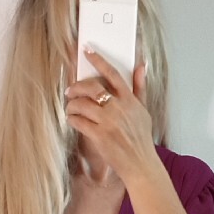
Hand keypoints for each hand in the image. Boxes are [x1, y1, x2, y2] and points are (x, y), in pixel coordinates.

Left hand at [64, 47, 156, 185]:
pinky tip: (72, 120)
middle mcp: (118, 108)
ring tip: (70, 108)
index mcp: (128, 99)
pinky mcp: (99, 135)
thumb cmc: (141, 138)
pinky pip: (78, 121)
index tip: (87, 51)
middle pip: (91, 87)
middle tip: (70, 90)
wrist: (140, 163)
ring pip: (81, 104)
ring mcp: (108, 122)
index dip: (98, 60)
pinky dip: (71, 119)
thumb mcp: (143, 110)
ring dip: (71, 105)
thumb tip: (142, 66)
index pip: (112, 74)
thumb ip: (140, 87)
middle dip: (76, 87)